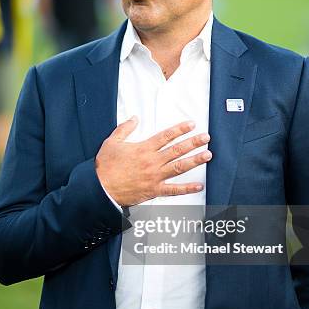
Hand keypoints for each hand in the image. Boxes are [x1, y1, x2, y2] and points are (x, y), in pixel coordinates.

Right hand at [95, 116, 211, 206]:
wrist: (101, 188)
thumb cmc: (105, 166)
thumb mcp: (112, 142)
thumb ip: (124, 129)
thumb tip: (134, 118)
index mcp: (143, 148)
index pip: (166, 136)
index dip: (180, 129)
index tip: (192, 124)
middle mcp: (152, 161)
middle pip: (177, 149)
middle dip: (193, 142)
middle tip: (206, 137)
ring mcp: (155, 176)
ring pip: (179, 167)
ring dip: (195, 160)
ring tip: (208, 155)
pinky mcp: (154, 190)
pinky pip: (174, 190)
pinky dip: (187, 188)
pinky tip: (199, 186)